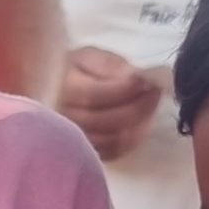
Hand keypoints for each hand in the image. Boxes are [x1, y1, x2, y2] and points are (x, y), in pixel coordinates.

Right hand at [59, 46, 162, 162]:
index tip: (146, 81)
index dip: (124, 90)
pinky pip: (113, 152)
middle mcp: (62, 119)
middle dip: (137, 107)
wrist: (53, 91)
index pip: (93, 95)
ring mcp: (72, 140)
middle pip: (105, 121)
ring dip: (139, 125)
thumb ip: (109, 64)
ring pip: (112, 140)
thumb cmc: (74, 69)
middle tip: (154, 93)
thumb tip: (133, 76)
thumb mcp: (88, 56)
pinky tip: (141, 124)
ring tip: (151, 107)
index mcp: (61, 90)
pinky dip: (132, 140)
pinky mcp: (84, 152)